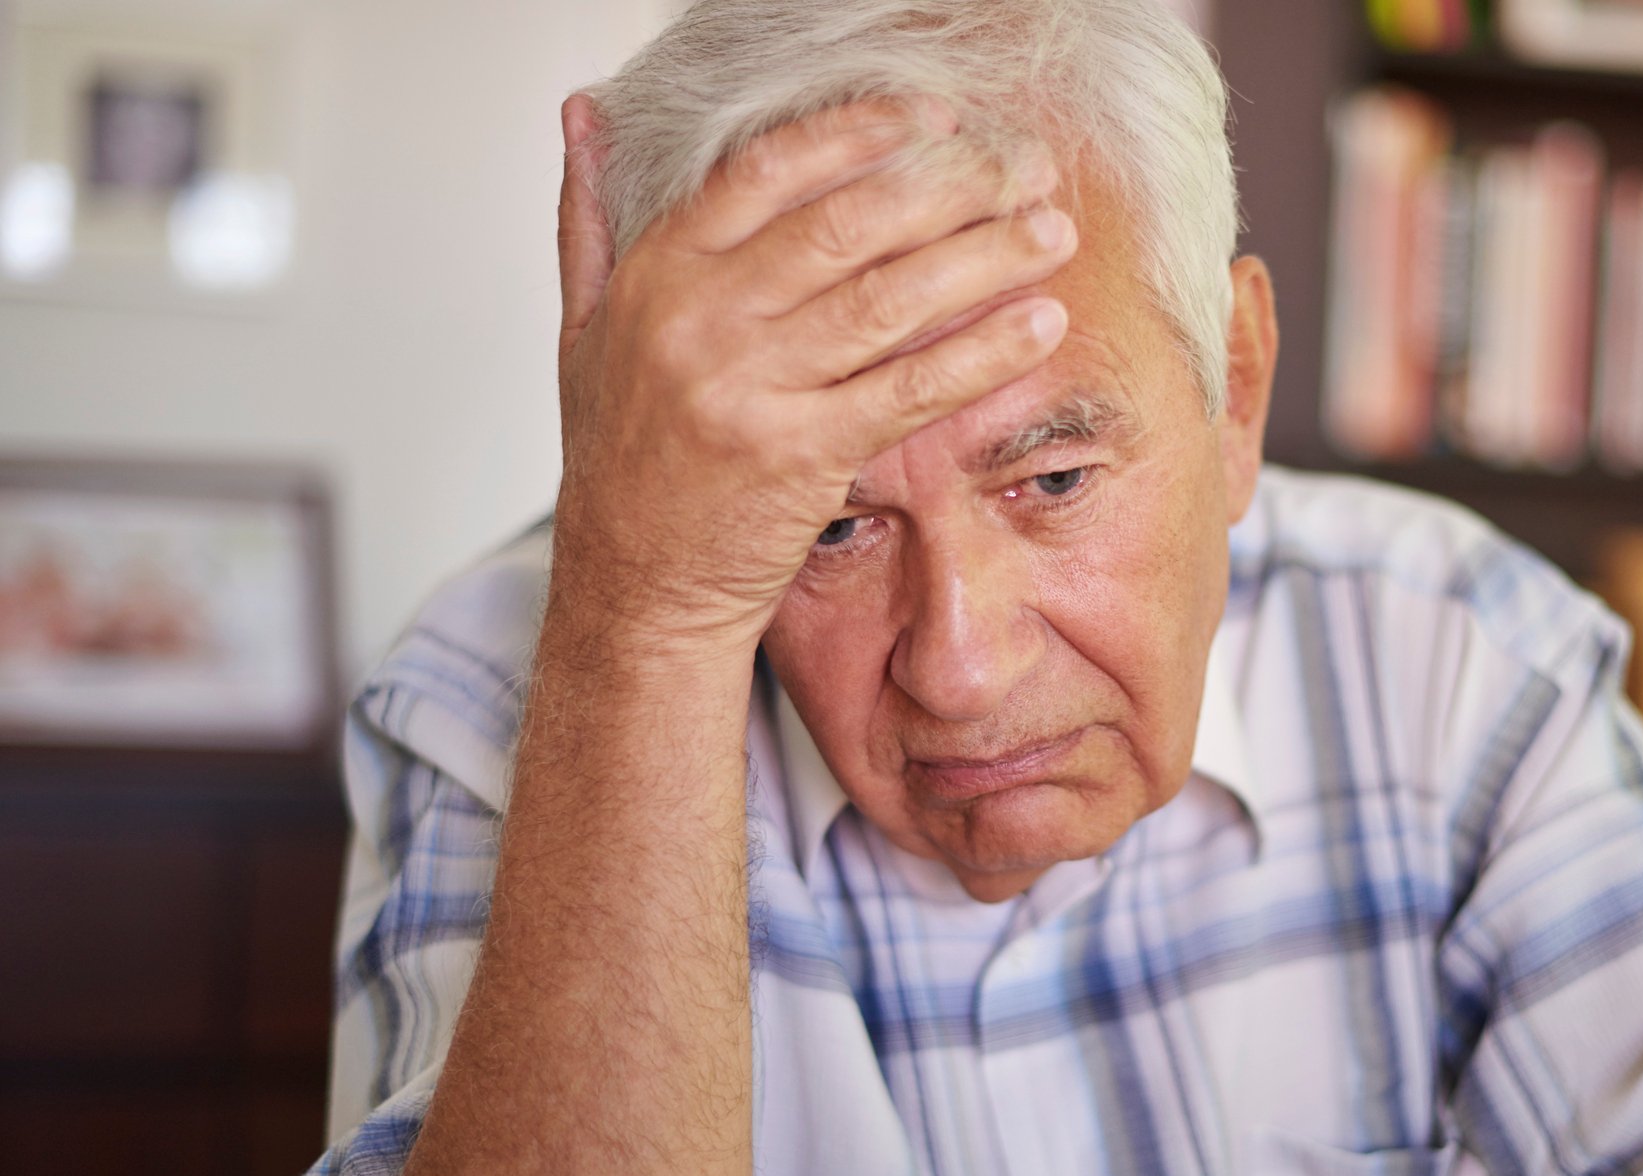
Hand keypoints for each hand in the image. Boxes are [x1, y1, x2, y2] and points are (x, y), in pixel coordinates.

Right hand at [551, 94, 1076, 649]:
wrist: (634, 586)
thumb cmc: (623, 459)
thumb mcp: (584, 328)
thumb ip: (589, 220)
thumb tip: (583, 113)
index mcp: (655, 273)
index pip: (767, 169)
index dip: (857, 133)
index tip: (933, 118)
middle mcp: (698, 321)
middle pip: (846, 225)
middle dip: (950, 188)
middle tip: (1023, 167)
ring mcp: (748, 390)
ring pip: (888, 300)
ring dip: (984, 258)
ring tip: (1051, 231)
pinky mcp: (800, 457)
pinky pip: (910, 390)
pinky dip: (982, 353)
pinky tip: (1039, 323)